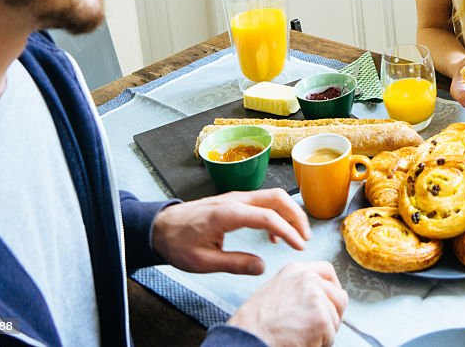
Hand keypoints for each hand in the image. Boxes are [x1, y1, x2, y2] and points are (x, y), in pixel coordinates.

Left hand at [151, 188, 310, 274]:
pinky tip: (274, 236)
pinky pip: (263, 202)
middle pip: (277, 198)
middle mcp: (235, 199)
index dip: (288, 231)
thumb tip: (262, 267)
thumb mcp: (202, 261)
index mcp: (228, 213)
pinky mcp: (234, 200)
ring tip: (297, 236)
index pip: (268, 217)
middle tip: (305, 238)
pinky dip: (276, 214)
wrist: (159, 227)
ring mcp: (235, 197)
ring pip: (272, 197)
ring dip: (289, 213)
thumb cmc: (177, 243)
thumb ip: (234, 263)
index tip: (299, 246)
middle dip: (296, 216)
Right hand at [228, 261, 347, 346]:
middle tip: (319, 328)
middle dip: (333, 314)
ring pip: (335, 318)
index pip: (327, 270)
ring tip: (302, 336)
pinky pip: (330, 336)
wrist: (248, 338)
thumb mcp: (274, 291)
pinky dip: (320, 344)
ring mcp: (316, 297)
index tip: (332, 300)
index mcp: (295, 270)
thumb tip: (319, 296)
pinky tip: (302, 342)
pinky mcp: (321, 318)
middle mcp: (308, 279)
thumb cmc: (255, 323)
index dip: (334, 287)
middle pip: (339, 296)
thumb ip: (298, 288)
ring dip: (324, 332)